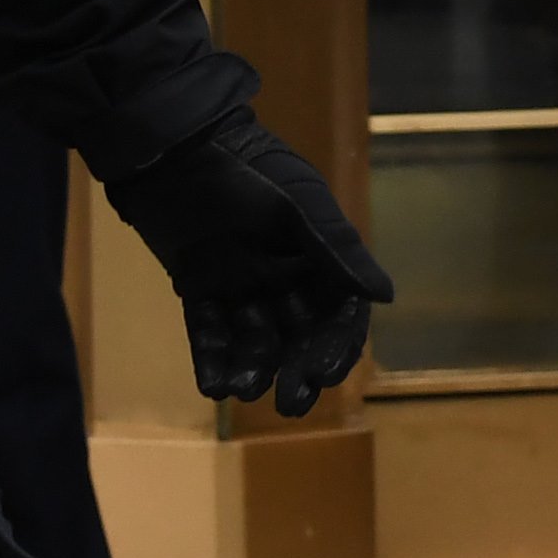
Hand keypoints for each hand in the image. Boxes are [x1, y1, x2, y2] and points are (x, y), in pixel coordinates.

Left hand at [100, 110, 395, 415]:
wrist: (173, 153)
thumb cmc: (245, 173)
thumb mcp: (296, 208)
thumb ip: (337, 251)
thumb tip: (384, 296)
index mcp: (317, 256)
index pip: (338, 314)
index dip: (334, 347)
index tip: (322, 375)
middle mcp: (284, 276)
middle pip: (298, 337)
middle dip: (295, 370)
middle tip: (288, 404)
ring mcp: (241, 284)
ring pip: (254, 340)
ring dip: (251, 367)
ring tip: (240, 390)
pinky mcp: (200, 289)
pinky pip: (210, 332)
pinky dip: (212, 357)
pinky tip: (211, 384)